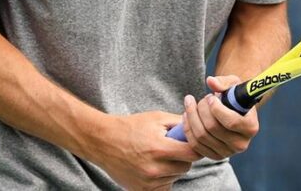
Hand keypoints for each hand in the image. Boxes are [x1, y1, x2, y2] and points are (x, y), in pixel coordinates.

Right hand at [86, 111, 201, 190]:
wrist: (103, 141)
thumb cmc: (130, 127)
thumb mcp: (156, 118)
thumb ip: (178, 123)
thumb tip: (197, 126)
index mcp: (159, 148)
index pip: (192, 154)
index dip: (195, 147)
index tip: (192, 144)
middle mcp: (154, 168)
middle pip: (185, 167)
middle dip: (182, 158)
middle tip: (171, 148)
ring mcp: (147, 182)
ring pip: (175, 177)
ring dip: (172, 169)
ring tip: (158, 157)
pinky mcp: (141, 190)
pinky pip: (163, 187)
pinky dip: (162, 179)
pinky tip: (153, 167)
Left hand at [180, 74, 259, 159]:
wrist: (233, 112)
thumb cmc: (234, 97)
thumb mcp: (234, 84)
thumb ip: (224, 81)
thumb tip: (211, 81)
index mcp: (251, 127)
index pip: (231, 121)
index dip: (216, 108)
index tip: (210, 96)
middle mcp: (241, 144)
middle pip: (212, 128)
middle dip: (201, 109)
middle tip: (200, 99)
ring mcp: (227, 152)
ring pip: (201, 136)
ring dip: (191, 116)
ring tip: (190, 103)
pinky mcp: (214, 156)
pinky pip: (195, 145)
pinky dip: (187, 129)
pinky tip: (186, 115)